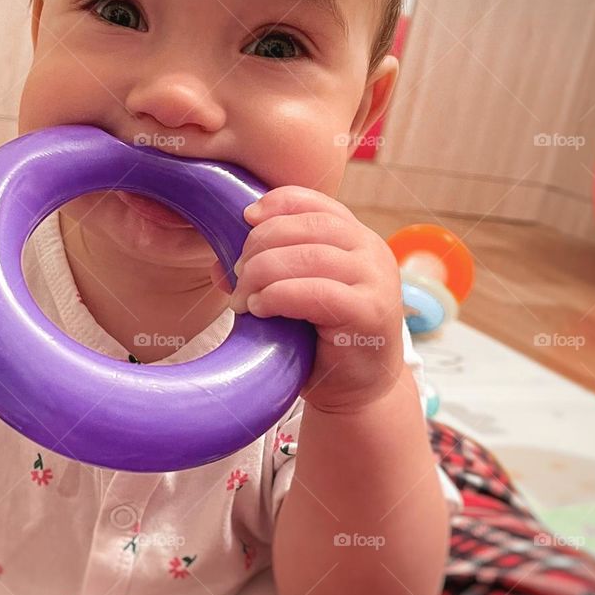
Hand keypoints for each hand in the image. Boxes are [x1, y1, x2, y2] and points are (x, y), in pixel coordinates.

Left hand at [211, 186, 405, 413]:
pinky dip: (278, 296)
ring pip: (307, 256)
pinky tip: (260, 309)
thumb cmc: (322, 341)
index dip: (278, 203)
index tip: (245, 219)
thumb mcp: (293, 298)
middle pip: (305, 226)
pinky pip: (315, 291)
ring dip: (262, 274)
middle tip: (237, 276)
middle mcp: (372, 251)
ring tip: (243, 300)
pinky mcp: (370, 312)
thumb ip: (266, 274)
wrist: (359, 392)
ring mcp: (375, 280)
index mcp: (356, 239)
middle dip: (260, 246)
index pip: (316, 203)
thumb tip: (219, 264)